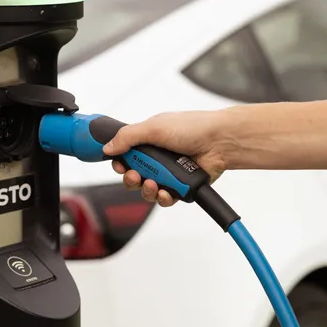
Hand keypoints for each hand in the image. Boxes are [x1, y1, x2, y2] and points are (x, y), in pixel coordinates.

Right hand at [101, 110, 234, 206]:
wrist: (219, 141)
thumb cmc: (192, 128)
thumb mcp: (154, 127)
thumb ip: (128, 137)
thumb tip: (108, 147)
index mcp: (149, 142)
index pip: (126, 157)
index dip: (120, 164)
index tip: (119, 165)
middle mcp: (158, 159)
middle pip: (134, 177)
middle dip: (131, 179)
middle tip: (134, 176)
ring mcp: (169, 174)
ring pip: (148, 191)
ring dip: (146, 190)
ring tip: (152, 183)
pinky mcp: (181, 188)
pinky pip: (165, 199)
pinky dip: (163, 198)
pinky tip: (165, 192)